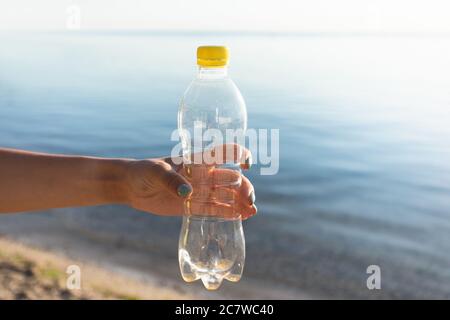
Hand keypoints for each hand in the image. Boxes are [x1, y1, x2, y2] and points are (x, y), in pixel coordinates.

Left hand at [123, 146, 256, 218]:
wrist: (131, 187)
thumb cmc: (143, 171)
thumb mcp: (155, 171)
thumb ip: (170, 179)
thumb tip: (188, 192)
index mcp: (197, 160)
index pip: (223, 152)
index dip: (238, 155)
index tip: (246, 165)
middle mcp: (202, 175)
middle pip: (230, 179)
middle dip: (244, 187)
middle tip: (249, 201)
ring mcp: (199, 191)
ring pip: (225, 196)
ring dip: (240, 202)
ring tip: (252, 212)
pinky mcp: (193, 207)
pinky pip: (214, 210)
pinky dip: (228, 213)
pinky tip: (241, 217)